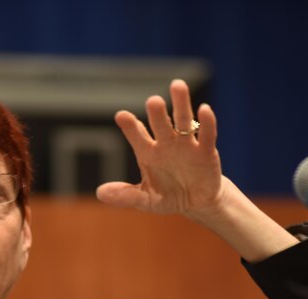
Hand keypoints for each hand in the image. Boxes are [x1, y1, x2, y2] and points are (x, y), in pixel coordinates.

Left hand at [98, 78, 298, 261]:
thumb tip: (100, 193)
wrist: (196, 203)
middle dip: (157, 113)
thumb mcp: (145, 200)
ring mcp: (186, 145)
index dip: (130, 126)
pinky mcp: (206, 152)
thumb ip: (125, 196)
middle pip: (161, 123)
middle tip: (153, 101)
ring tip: (178, 86)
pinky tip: (204, 109)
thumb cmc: (167, 197)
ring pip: (183, 121)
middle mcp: (166, 144)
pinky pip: (207, 135)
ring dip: (181, 104)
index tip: (121, 116)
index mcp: (148, 153)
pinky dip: (207, 123)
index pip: (137, 136)